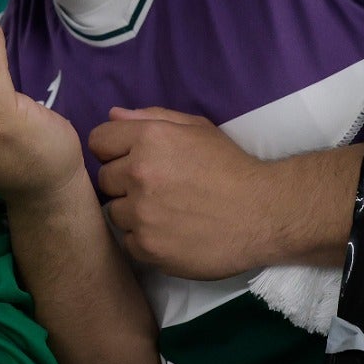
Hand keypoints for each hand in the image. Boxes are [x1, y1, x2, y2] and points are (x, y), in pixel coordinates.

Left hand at [89, 106, 280, 277]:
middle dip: (125, 182)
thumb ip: (152, 118)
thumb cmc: (231, 167)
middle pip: (104, 179)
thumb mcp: (197, 129)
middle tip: (158, 188)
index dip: (114, 150)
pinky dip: (145, 239)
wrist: (265, 213)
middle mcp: (139, 173)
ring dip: (134, 213)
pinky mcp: (147, 247)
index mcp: (149, 139)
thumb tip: (113, 115)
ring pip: (114, 213)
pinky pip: (128, 242)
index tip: (133, 160)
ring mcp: (141, 213)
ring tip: (167, 212)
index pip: (98, 141)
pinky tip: (171, 233)